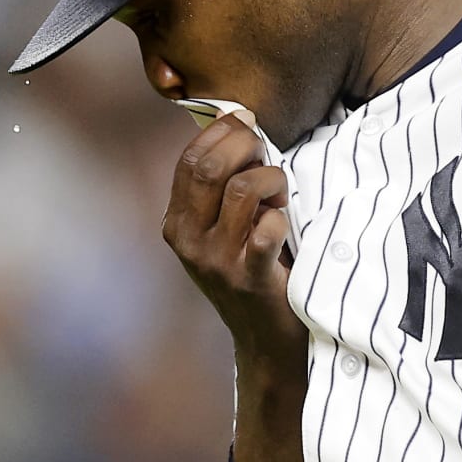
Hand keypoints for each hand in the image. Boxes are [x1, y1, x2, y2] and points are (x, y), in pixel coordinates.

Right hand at [161, 110, 305, 368]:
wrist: (265, 340)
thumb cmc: (250, 272)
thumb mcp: (220, 232)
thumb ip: (219, 189)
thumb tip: (238, 128)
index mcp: (177, 223)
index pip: (189, 158)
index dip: (221, 130)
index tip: (246, 121)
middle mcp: (190, 241)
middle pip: (210, 166)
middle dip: (245, 145)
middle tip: (267, 154)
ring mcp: (218, 261)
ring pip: (243, 189)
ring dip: (272, 178)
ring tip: (281, 193)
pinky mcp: (250, 278)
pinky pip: (267, 230)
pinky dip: (281, 216)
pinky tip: (284, 221)